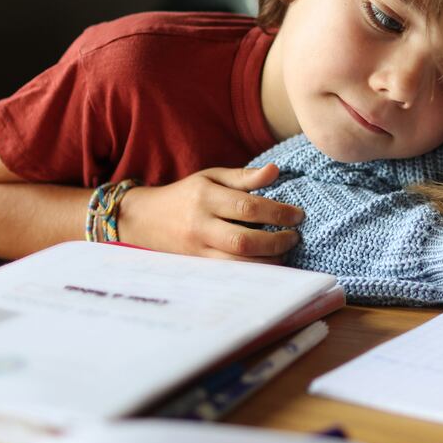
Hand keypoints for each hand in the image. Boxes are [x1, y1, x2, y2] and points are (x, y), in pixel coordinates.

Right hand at [118, 163, 303, 262]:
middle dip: (276, 242)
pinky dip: (251, 270)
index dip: (278, 213)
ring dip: (267, 261)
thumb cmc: (186, 194)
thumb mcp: (211, 177)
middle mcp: (200, 225)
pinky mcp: (196, 265)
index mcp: (205, 197)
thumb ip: (244, 176)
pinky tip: (267, 265)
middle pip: (243, 240)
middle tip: (294, 237)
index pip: (248, 207)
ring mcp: (197, 249)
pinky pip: (228, 272)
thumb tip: (276, 170)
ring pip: (236, 262)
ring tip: (284, 253)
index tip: (299, 216)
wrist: (144, 219)